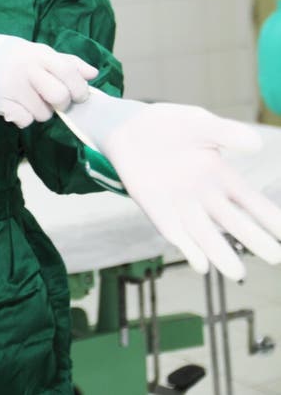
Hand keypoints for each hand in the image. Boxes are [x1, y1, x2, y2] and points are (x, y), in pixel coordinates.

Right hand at [0, 31, 97, 126]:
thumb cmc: (5, 56)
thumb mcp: (33, 52)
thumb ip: (65, 61)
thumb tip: (93, 73)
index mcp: (38, 53)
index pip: (69, 72)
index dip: (79, 88)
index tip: (79, 96)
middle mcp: (26, 68)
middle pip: (60, 98)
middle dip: (61, 105)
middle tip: (52, 101)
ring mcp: (12, 86)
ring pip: (43, 114)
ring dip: (39, 112)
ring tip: (26, 100)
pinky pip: (24, 121)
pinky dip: (22, 118)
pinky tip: (14, 107)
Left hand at [64, 93, 280, 280]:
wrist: (128, 128)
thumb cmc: (169, 125)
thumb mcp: (199, 123)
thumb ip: (225, 133)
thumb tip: (257, 144)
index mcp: (220, 174)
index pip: (249, 199)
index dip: (268, 216)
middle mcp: (204, 195)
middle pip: (232, 222)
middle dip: (253, 238)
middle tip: (273, 257)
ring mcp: (181, 206)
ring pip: (206, 235)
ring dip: (220, 253)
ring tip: (236, 272)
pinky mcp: (158, 211)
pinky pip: (175, 233)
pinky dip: (187, 248)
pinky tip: (200, 263)